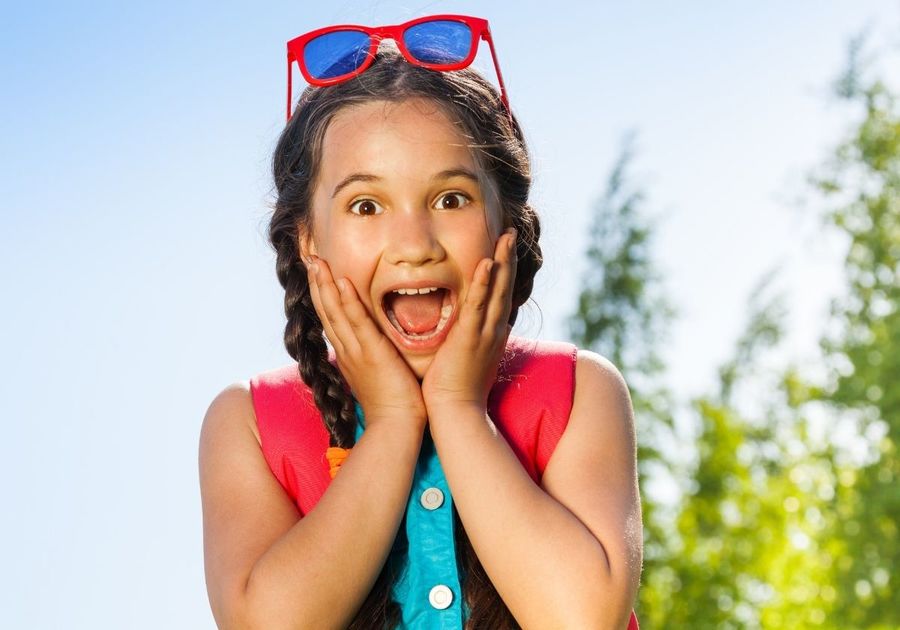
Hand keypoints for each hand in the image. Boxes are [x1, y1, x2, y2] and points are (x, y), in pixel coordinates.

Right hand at [306, 256, 426, 431]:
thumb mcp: (377, 375)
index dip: (322, 294)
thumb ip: (371, 359)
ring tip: (317, 261)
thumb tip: (373, 348)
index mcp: (348, 354)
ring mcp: (356, 352)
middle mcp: (346, 350)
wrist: (396, 427)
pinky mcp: (371, 354)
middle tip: (309, 257)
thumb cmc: (393, 405)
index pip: (331, 318)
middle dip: (317, 283)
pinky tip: (342, 283)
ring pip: (335, 312)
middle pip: (326, 310)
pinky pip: (357, 323)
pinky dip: (348, 302)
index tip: (317, 273)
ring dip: (325, 285)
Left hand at [421, 228, 516, 413]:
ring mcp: (484, 333)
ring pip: (497, 290)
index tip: (505, 251)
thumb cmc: (456, 390)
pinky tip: (487, 263)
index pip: (501, 297)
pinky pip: (477, 305)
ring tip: (505, 236)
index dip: (505, 273)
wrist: (455, 412)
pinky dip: (483, 283)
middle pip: (505, 287)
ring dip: (502, 261)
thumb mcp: (469, 359)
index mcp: (492, 334)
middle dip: (509, 258)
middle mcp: (493, 330)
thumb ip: (470, 341)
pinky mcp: (469, 337)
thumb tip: (469, 332)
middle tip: (510, 233)